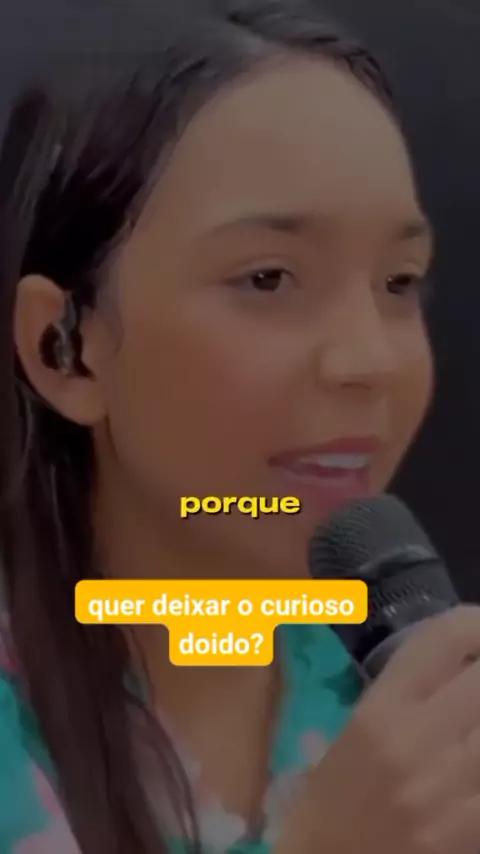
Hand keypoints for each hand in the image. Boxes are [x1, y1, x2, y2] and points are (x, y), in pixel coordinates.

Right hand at [275, 606, 479, 853]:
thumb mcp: (352, 738)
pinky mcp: (472, 831)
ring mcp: (453, 788)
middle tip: (479, 675)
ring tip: (476, 721)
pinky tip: (478, 762)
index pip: (443, 640)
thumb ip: (401, 697)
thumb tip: (452, 668)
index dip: (474, 621)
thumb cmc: (328, 808)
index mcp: (382, 713)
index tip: (479, 628)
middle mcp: (421, 741)